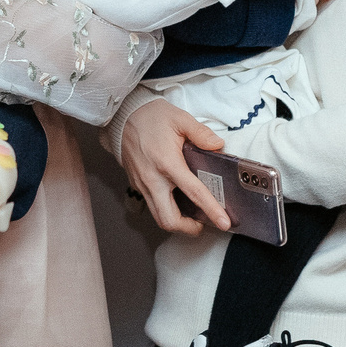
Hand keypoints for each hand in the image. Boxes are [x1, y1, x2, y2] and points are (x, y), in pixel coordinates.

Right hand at [119, 98, 228, 233]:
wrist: (122, 117)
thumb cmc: (150, 117)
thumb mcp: (180, 119)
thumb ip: (201, 133)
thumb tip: (218, 146)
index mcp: (167, 164)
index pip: (193, 193)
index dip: (211, 210)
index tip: (223, 222)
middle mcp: (153, 179)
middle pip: (169, 220)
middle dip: (188, 229)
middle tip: (204, 224)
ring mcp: (143, 185)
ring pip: (158, 217)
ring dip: (177, 223)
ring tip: (193, 218)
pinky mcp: (137, 185)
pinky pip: (152, 206)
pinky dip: (166, 210)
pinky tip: (178, 201)